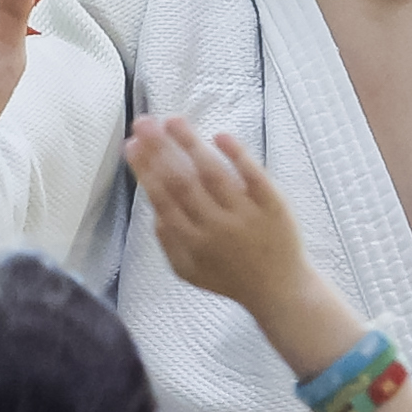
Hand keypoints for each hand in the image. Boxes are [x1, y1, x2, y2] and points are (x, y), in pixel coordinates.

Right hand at [127, 120, 334, 345]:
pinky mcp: (273, 205)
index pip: (162, 199)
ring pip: (213, 173)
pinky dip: (236, 154)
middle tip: (143, 123)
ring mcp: (245, 214)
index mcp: (191, 241)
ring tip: (173, 120)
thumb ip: (167, 241)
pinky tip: (219, 135)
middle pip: (182, 182)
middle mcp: (215, 226)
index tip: (131, 145)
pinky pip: (253, 175)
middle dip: (159, 149)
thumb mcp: (188, 270)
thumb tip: (152, 207)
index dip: (145, 170)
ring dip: (190, 143)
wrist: (280, 290)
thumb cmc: (229, 277)